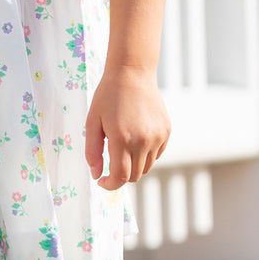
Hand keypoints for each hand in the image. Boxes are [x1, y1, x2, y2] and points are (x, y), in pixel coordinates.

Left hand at [85, 66, 169, 188]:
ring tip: (120, 150)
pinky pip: (156, 154)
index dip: (110, 185)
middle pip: (134, 175)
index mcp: (122, 139)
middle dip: (120, 177)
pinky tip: (134, 140)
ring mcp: (158, 137)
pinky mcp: (166, 132)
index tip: (102, 181)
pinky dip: (145, 155)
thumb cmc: (107, 97)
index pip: (121, 177)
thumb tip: (96, 174)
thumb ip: (92, 151)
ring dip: (133, 166)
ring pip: (146, 167)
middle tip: (108, 166)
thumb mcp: (92, 123)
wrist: (132, 74)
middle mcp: (144, 141)